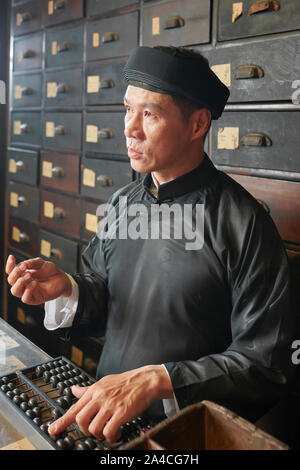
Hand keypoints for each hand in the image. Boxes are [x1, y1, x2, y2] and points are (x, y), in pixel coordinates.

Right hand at [5, 255, 71, 304]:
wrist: (62, 278)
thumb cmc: (50, 271)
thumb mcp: (41, 263)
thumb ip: (31, 263)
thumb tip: (22, 264)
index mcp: (22, 274)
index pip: (10, 271)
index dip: (9, 265)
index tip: (12, 257)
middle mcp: (23, 284)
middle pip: (11, 281)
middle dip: (15, 273)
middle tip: (24, 267)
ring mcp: (28, 292)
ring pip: (15, 291)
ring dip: (20, 282)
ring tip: (29, 275)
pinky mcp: (35, 299)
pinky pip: (25, 298)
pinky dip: (28, 290)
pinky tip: (34, 283)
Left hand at [48, 365, 173, 442]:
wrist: (145, 381)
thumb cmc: (125, 382)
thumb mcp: (104, 382)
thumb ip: (88, 389)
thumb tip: (74, 389)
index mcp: (94, 391)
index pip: (74, 408)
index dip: (62, 421)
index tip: (53, 430)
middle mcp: (99, 398)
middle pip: (81, 420)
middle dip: (85, 430)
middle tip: (94, 430)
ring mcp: (110, 405)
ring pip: (94, 429)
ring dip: (99, 435)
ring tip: (108, 431)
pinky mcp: (121, 413)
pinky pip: (108, 432)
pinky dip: (111, 436)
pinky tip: (117, 432)